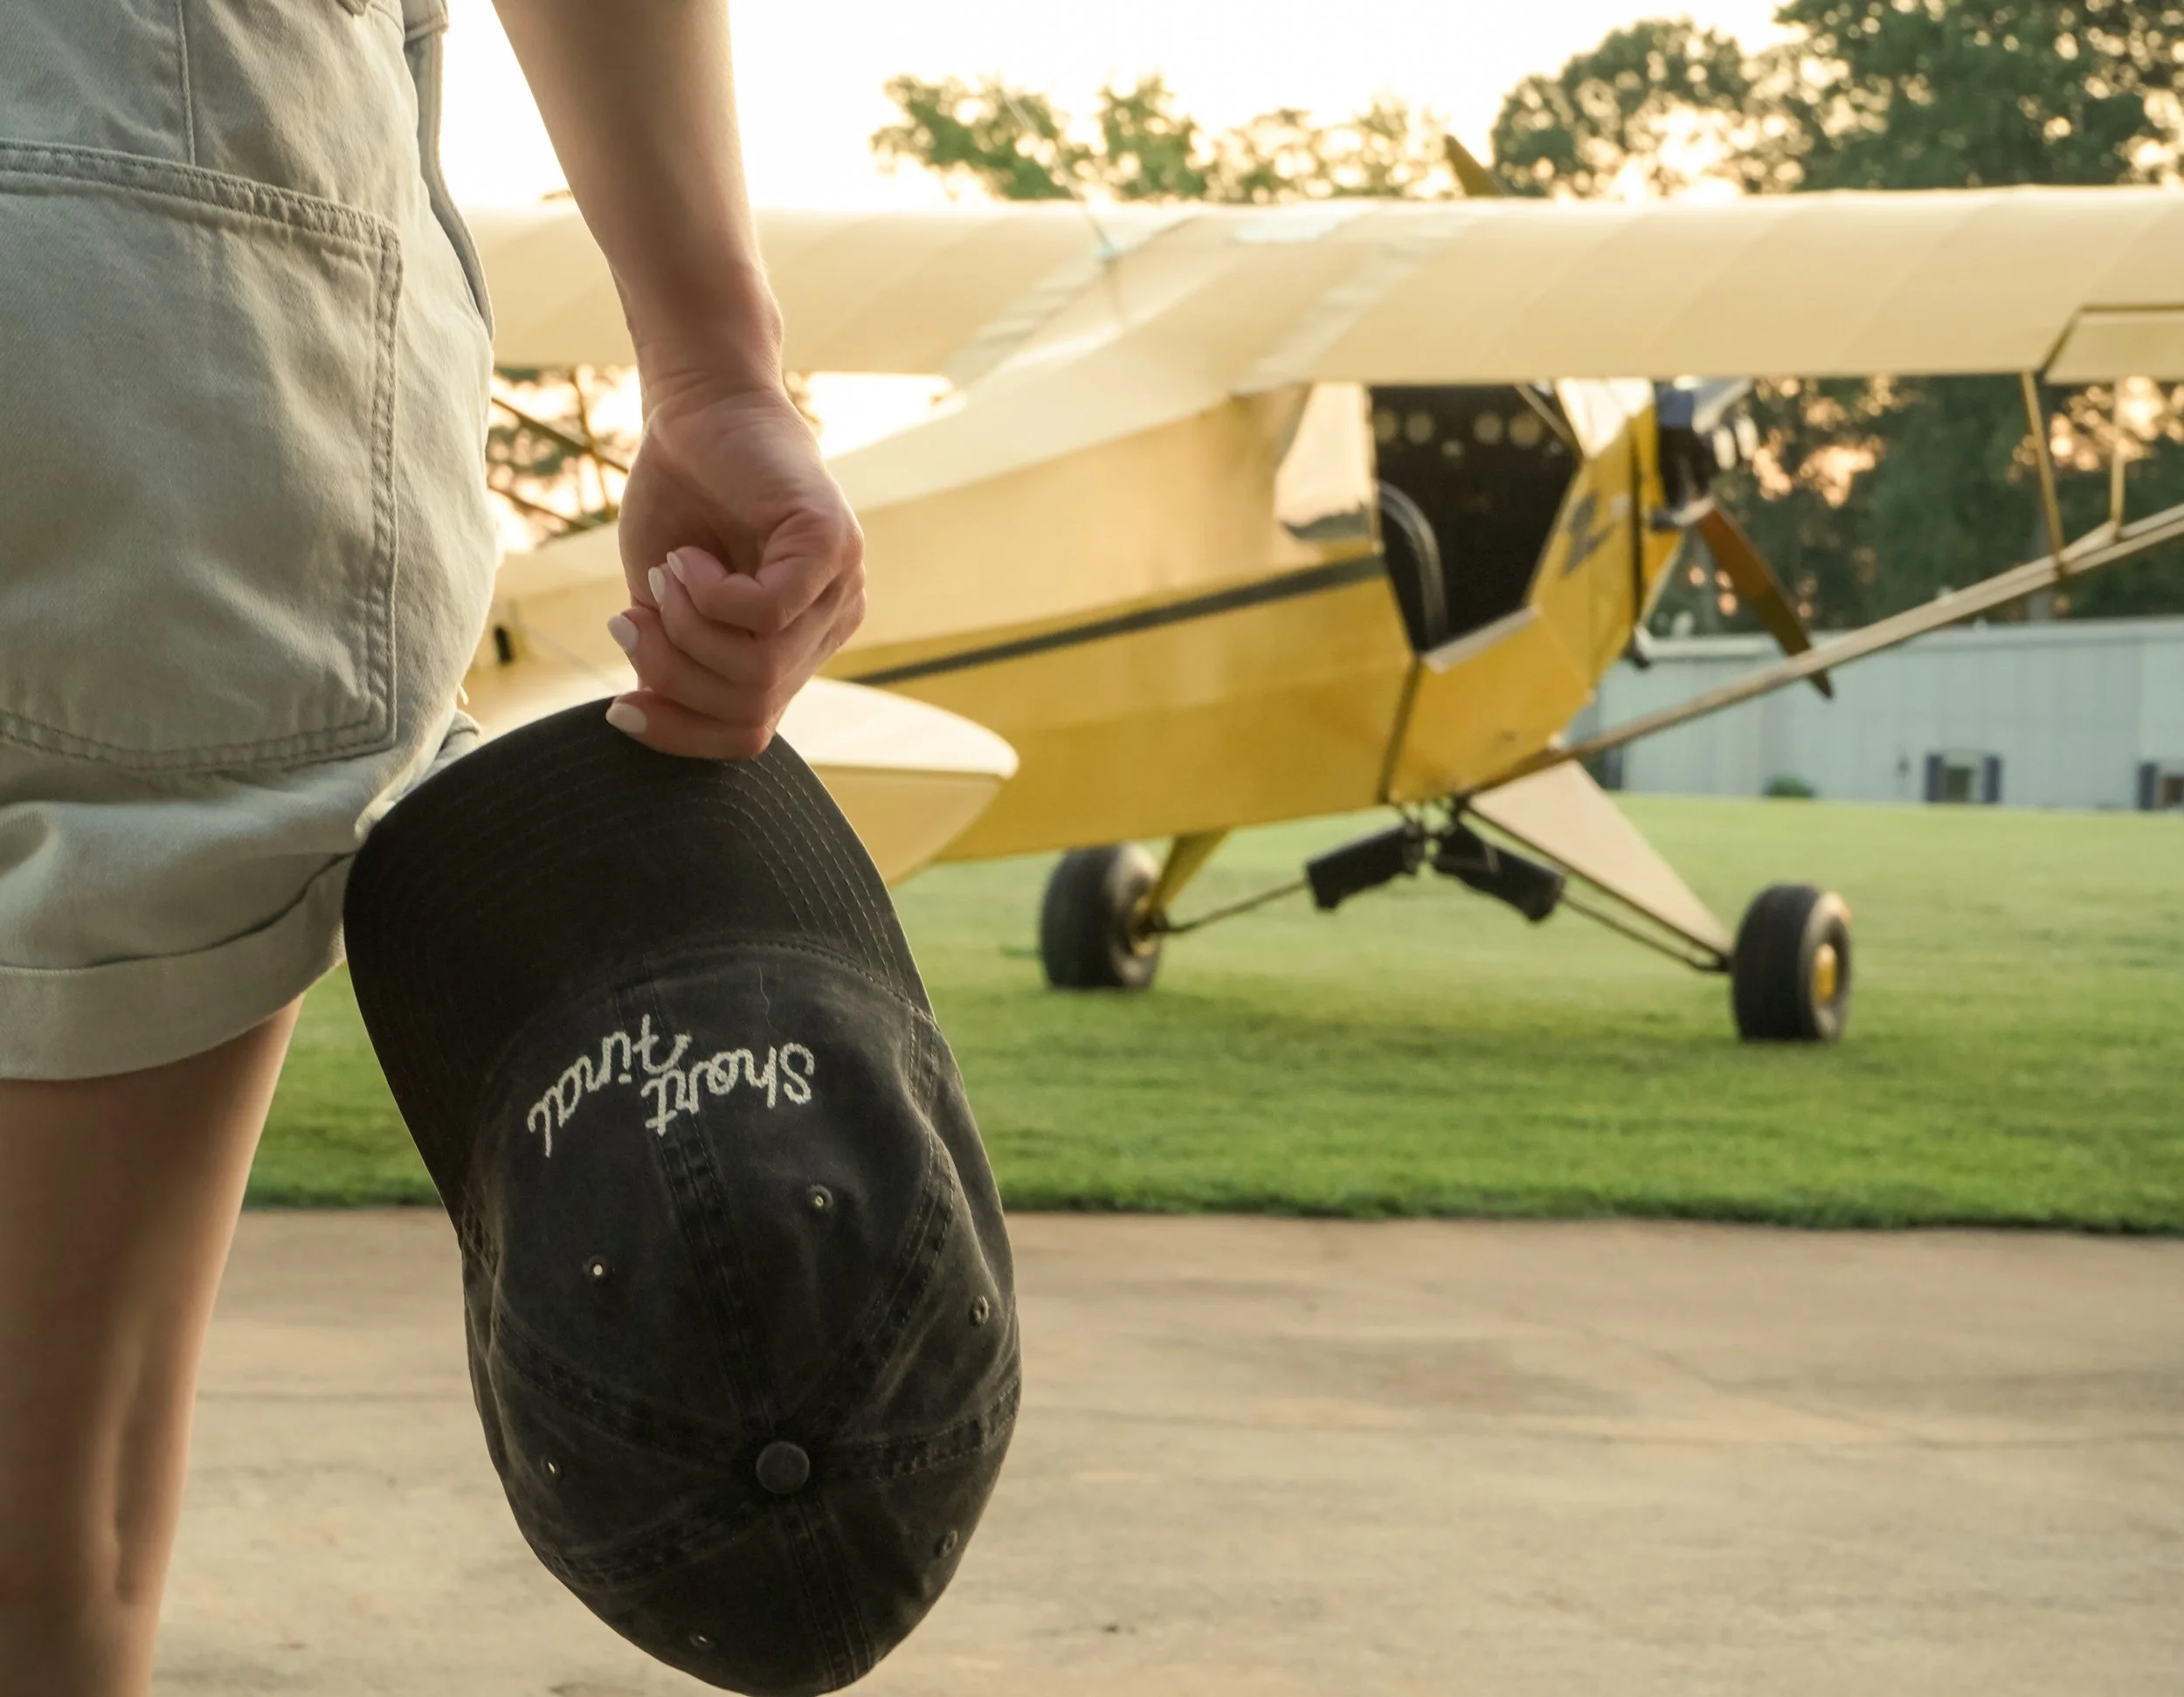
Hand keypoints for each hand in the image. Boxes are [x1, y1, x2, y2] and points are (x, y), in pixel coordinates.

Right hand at [603, 378, 864, 759]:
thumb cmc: (680, 497)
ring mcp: (838, 588)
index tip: (621, 707)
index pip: (750, 733)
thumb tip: (650, 720)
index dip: (681, 735)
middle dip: (672, 674)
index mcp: (794, 646)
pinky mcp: (830, 549)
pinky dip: (709, 596)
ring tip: (664, 577)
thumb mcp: (662, 601)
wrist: (695, 407)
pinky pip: (765, 616)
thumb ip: (671, 663)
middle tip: (632, 619)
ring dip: (684, 631)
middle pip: (749, 709)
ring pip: (756, 670)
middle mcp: (827, 625)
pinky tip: (690, 559)